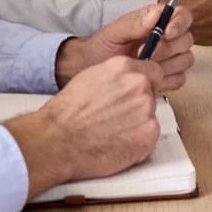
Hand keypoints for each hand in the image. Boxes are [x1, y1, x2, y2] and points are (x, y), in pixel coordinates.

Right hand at [4, 56, 162, 198]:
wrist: (59, 139)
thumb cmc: (68, 113)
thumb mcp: (91, 77)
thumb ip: (117, 76)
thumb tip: (128, 80)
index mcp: (124, 67)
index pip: (153, 72)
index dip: (144, 85)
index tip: (135, 96)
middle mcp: (139, 85)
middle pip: (151, 95)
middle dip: (138, 106)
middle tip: (116, 118)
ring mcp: (146, 110)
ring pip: (150, 117)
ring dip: (137, 125)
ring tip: (113, 132)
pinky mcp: (148, 135)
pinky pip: (149, 137)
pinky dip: (138, 143)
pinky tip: (117, 143)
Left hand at [54, 3, 194, 91]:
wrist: (89, 72)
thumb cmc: (101, 48)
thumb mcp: (114, 32)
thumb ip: (135, 23)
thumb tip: (157, 14)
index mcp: (157, 22)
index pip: (183, 16)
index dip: (179, 23)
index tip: (167, 33)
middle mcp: (168, 39)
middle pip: (187, 40)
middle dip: (169, 48)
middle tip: (148, 54)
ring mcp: (170, 59)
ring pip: (186, 60)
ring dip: (168, 64)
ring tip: (146, 68)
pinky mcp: (168, 78)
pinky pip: (179, 79)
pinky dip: (167, 80)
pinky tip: (150, 80)